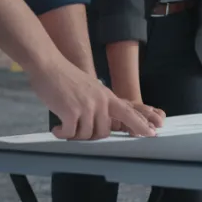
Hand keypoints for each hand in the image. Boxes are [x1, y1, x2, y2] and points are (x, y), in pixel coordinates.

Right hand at [25, 55, 157, 139]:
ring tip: (63, 127)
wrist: (50, 65)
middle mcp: (101, 102)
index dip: (140, 125)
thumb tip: (102, 122)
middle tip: (76, 131)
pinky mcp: (71, 111)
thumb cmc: (67, 77)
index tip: (152, 134)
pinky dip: (62, 134)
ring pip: (86, 135)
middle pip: (103, 133)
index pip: (129, 113)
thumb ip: (100, 103)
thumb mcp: (92, 88)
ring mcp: (87, 107)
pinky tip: (56, 128)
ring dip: (73, 135)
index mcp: (107, 97)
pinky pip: (70, 134)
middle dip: (89, 136)